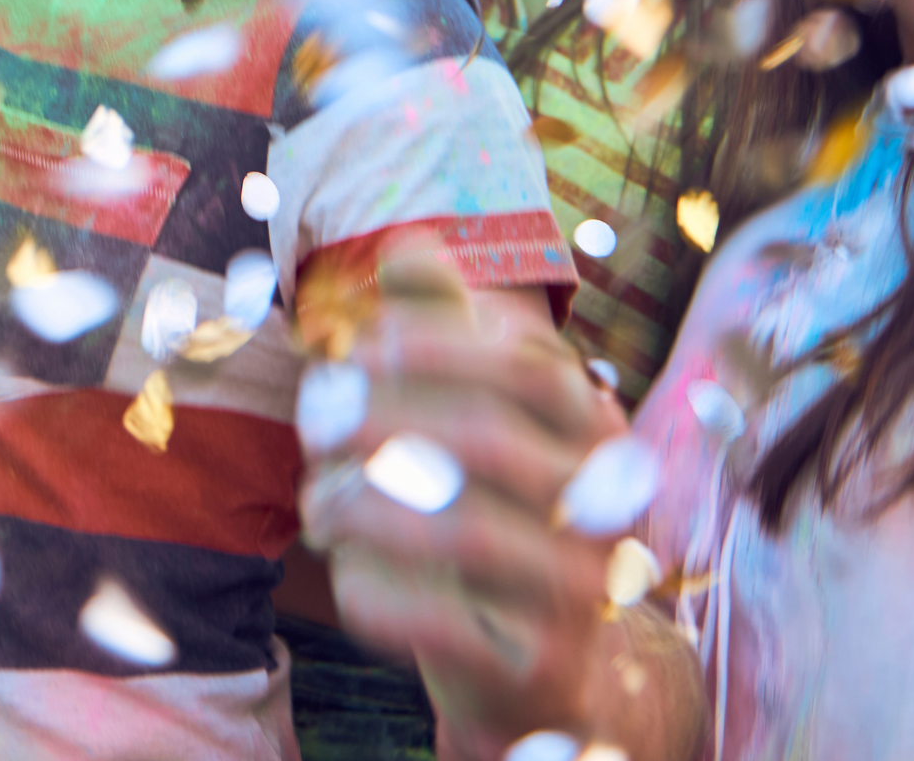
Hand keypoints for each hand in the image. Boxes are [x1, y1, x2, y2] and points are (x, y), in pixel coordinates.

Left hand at [299, 246, 643, 749]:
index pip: (529, 362)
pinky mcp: (543, 668)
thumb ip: (443, 329)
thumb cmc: (487, 510)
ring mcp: (582, 594)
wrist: (536, 666)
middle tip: (311, 424)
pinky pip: (449, 626)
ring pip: (467, 536)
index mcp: (592, 429)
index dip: (436, 341)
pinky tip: (341, 570)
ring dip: (363, 507)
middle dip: (379, 421)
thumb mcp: (472, 416)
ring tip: (314, 502)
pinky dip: (377, 591)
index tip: (357, 344)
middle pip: (489, 441)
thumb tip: (409, 244)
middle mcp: (602, 505)